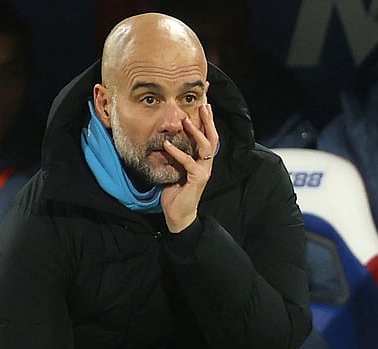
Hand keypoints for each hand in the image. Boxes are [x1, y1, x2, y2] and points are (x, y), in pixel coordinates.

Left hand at [160, 102, 218, 232]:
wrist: (178, 215)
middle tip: (203, 104)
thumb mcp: (174, 168)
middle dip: (208, 120)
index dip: (208, 120)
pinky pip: (188, 162)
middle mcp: (206, 163)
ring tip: (185, 120)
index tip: (205, 103)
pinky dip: (177, 153)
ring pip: (205, 147)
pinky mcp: (197, 179)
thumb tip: (164, 137)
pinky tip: (167, 145)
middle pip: (212, 137)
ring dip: (195, 132)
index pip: (208, 136)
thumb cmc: (175, 192)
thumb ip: (173, 154)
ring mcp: (204, 171)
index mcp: (202, 160)